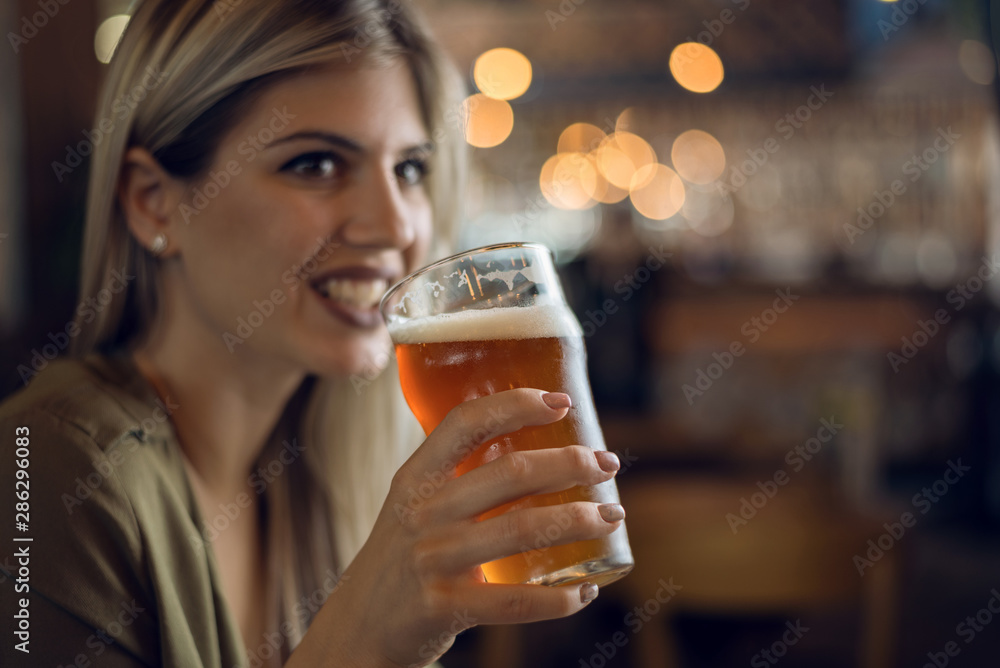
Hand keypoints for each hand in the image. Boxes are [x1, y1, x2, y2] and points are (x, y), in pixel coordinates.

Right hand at [289, 388, 622, 667]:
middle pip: (511, 473)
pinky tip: (585, 590)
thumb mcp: (414, 508)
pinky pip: (515, 601)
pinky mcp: (443, 607)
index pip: (465, 422)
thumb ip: (458, 480)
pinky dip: (559, 597)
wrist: (359, 629)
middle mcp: (422, 513)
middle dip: (570, 463)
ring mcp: (431, 560)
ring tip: (612, 515)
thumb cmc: (402, 559)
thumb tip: (538, 455)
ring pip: (523, 530)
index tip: (561, 401)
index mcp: (415, 479)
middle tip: (608, 464)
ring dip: (579, 520)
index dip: (516, 404)